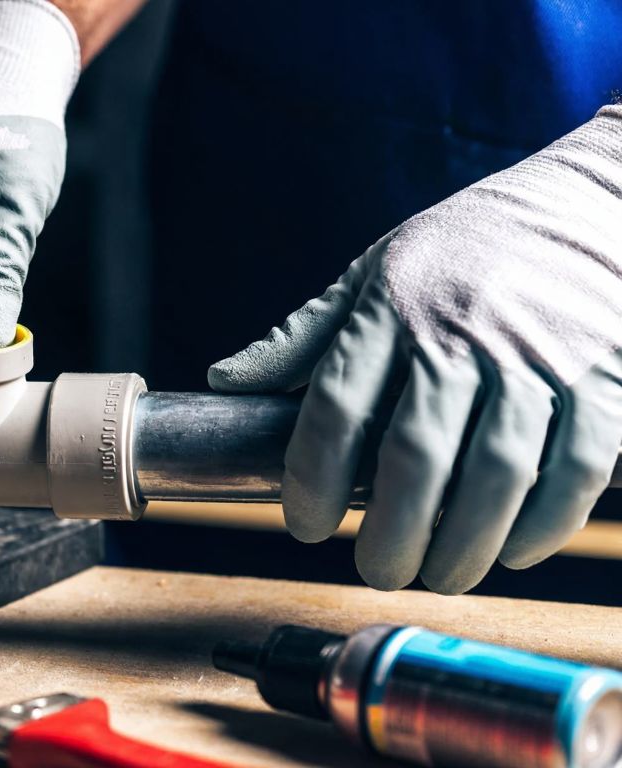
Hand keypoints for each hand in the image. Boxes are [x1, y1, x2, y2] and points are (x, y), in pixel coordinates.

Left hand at [209, 105, 621, 593]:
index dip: (310, 478)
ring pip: (496, 471)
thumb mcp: (374, 270)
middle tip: (375, 569)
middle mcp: (462, 331)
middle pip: (414, 453)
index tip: (304, 524)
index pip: (334, 405)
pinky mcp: (606, 380)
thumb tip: (226, 382)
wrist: (592, 201)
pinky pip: (576, 468)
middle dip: (389, 531)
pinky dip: (544, 523)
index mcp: (391, 305)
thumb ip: (304, 335)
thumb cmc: (466, 247)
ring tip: (438, 575)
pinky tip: (513, 550)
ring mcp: (539, 357)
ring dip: (463, 542)